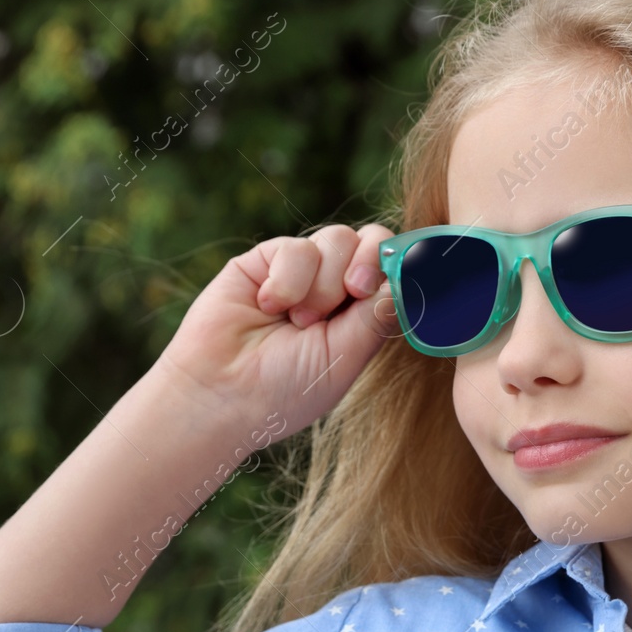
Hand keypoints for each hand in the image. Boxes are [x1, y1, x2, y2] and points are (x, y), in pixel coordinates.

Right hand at [152, 223, 400, 439]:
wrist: (222, 392)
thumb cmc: (286, 389)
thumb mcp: (345, 357)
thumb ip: (377, 316)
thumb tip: (408, 274)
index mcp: (362, 315)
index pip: (396, 272)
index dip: (400, 268)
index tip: (388, 291)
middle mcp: (337, 288)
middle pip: (373, 241)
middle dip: (370, 261)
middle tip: (355, 291)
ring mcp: (303, 272)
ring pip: (338, 239)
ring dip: (323, 283)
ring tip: (299, 321)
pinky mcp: (267, 260)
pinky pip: (297, 247)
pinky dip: (289, 280)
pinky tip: (269, 307)